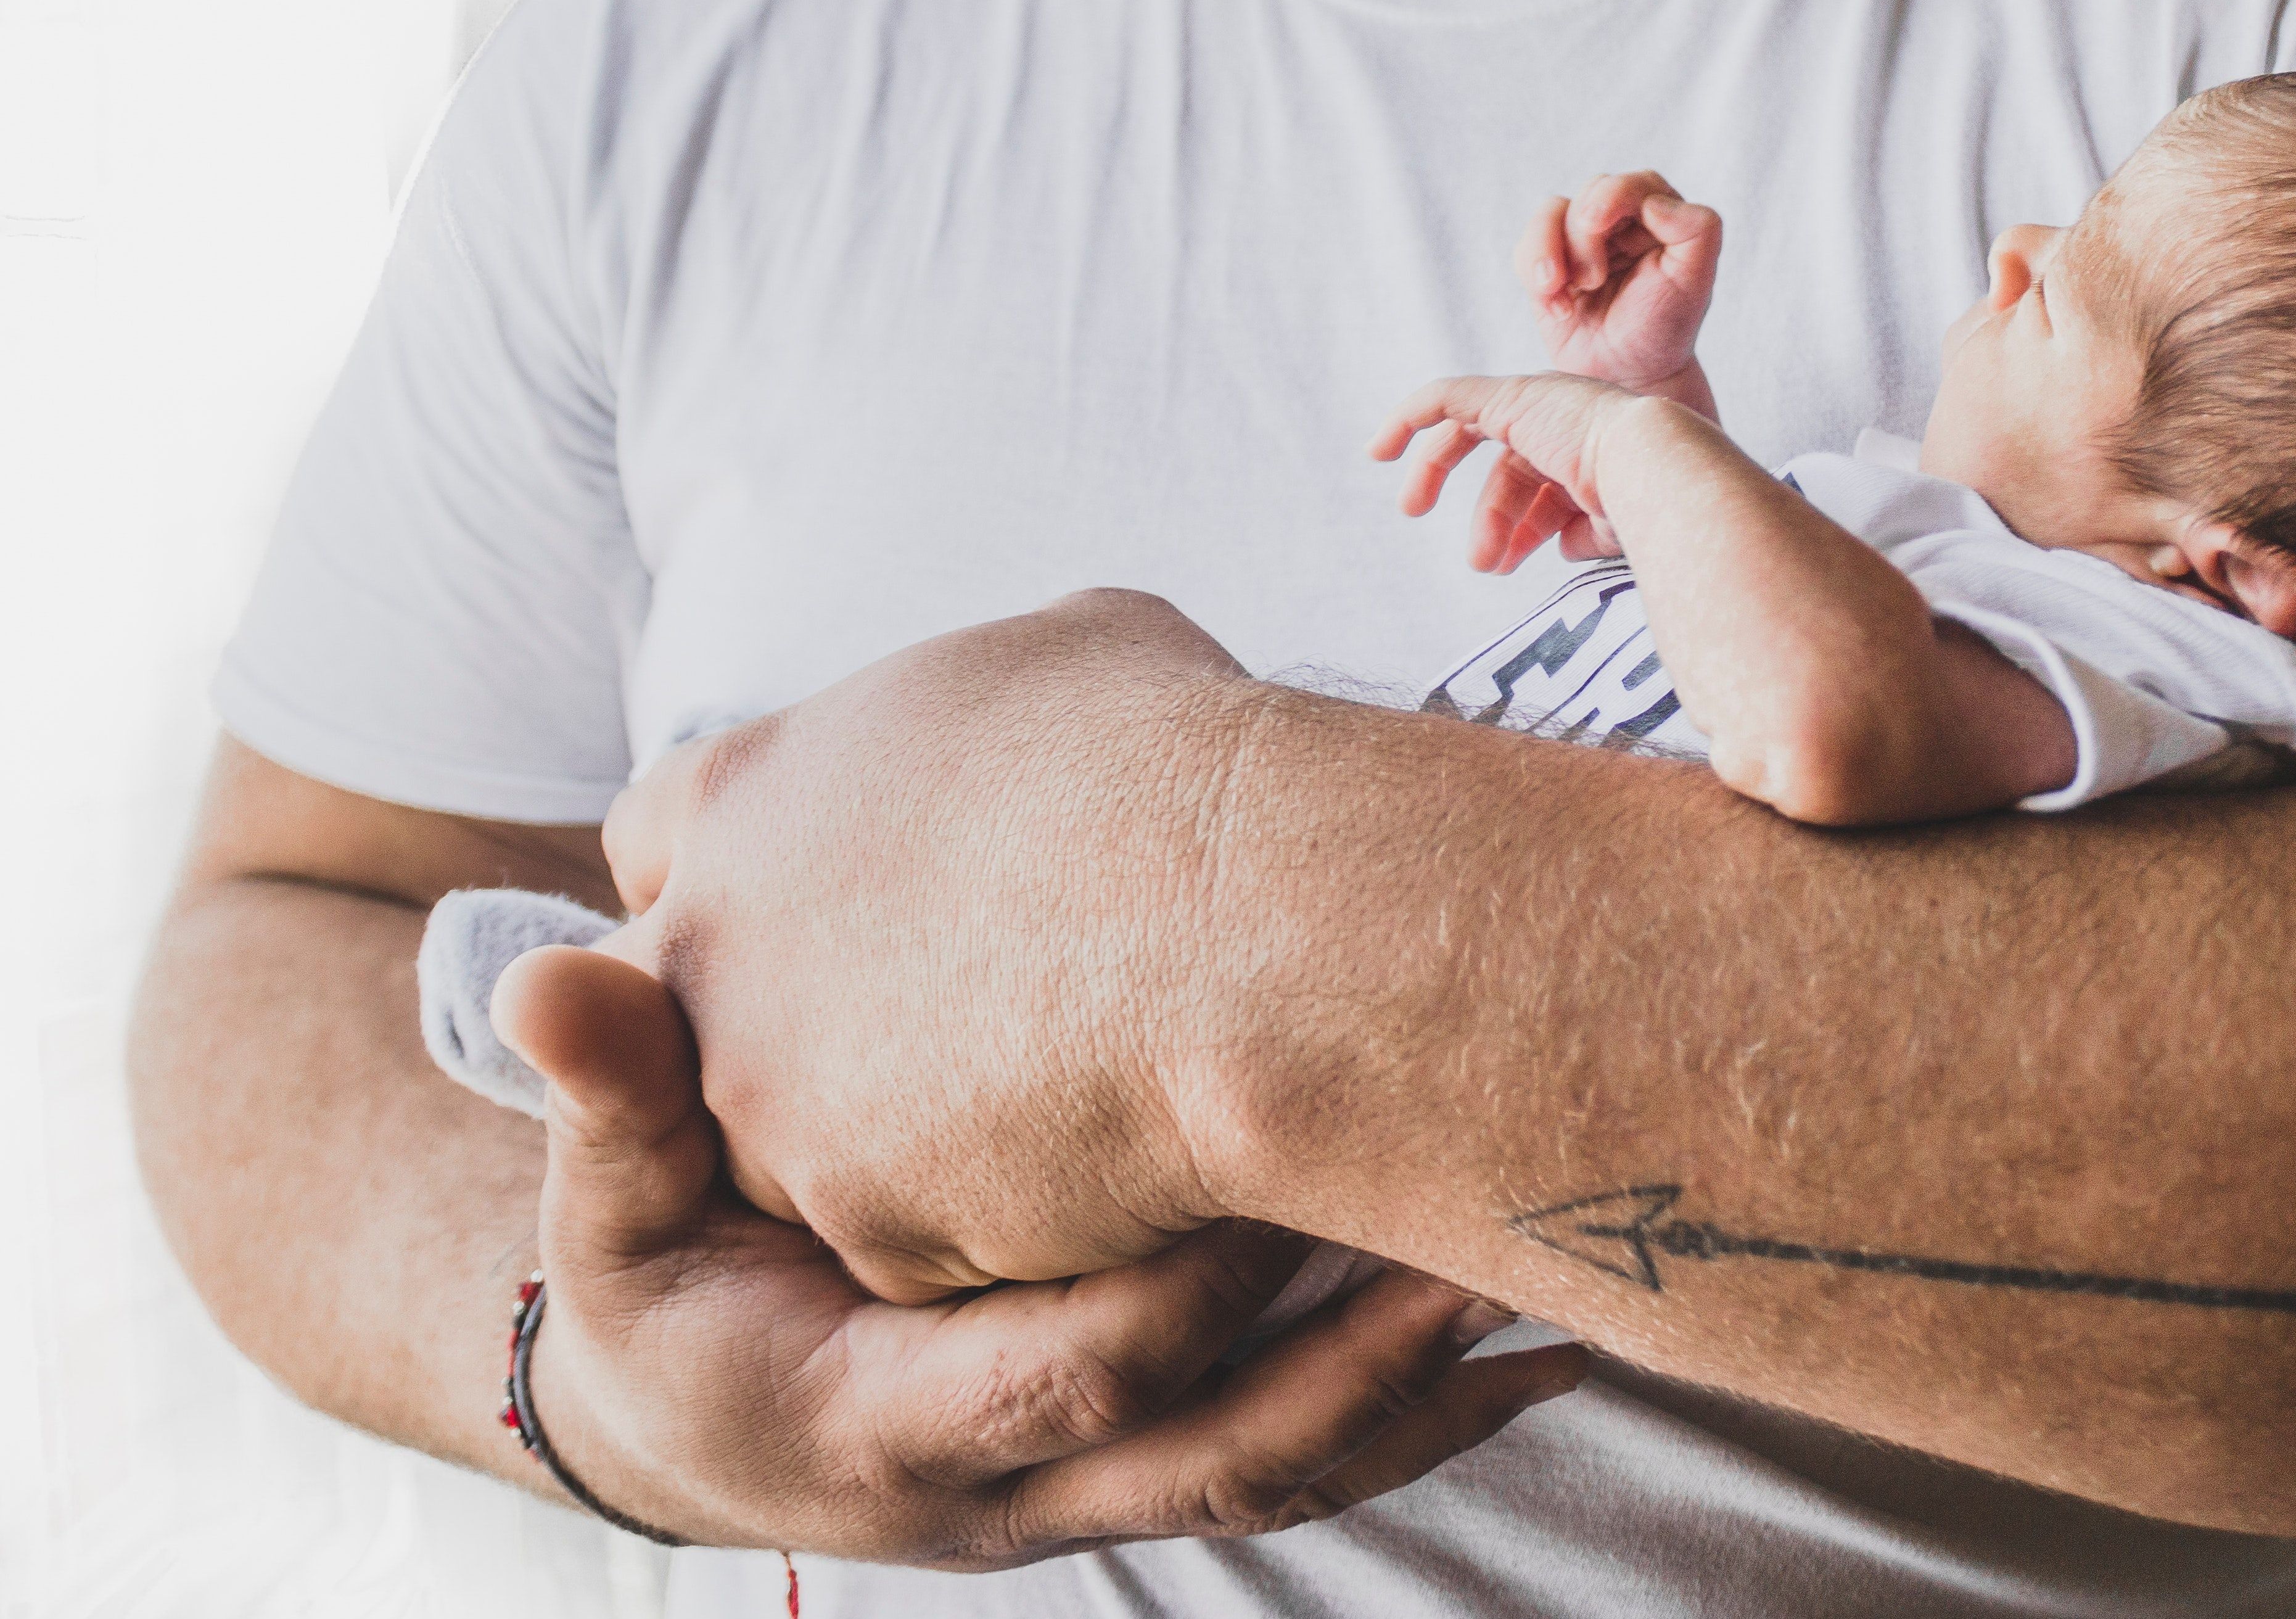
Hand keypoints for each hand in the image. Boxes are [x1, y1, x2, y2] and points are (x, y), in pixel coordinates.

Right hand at [491, 938, 1585, 1563]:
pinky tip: (1535, 1335)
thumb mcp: (602, 1209)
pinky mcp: (1149, 1460)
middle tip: (1487, 1244)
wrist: (687, 1410)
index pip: (1066, 1365)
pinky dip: (1420, 1407)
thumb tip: (562, 975)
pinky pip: (1307, 1457)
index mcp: (880, 1421)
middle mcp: (1010, 1487)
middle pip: (1218, 1453)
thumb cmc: (655, 1285)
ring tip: (1563, 1290)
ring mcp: (1093, 1490)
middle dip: (1358, 1362)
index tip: (1281, 1167)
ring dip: (1426, 1391)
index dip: (1178, 1281)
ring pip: (1288, 1472)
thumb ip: (612, 1097)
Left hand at [598, 591, 1270, 1298]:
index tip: (826, 903)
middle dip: (781, 1028)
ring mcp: (776, 1100)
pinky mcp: (864, 1225)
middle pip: (695, 1014)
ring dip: (888, 1140)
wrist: (1251, 922)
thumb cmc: (1174, 760)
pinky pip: (913, 1246)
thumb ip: (987, 706)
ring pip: (794, 1152)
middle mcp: (720, 948)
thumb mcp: (1069, 653)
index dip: (742, 873)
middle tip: (925, 1027)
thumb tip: (1039, 721)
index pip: (654, 838)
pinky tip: (1093, 1172)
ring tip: (1040, 1104)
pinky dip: (991, 1223)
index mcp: (749, 790)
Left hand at [1371, 372, 1673, 572]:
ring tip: (1431, 524)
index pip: (1544, 486)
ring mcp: (1537, 402)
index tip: (1505, 565)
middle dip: (1490, 514)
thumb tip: (1562, 548)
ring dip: (1442, 480)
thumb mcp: (1614, 527)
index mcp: (1591, 448)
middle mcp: (1563, 420)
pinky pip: (1446, 397)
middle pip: (1508, 466)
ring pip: (1470, 435)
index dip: (1522, 528)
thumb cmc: (1648, 505)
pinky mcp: (1510, 394)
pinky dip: (1409, 417)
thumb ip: (1586, 532)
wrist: (1653, 470)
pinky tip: (1379, 449)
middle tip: (1474, 559)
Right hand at [1519, 171, 1721, 418]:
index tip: (1598, 223)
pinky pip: (1528, 246)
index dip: (1613, 195)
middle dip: (1583, 235)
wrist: (1628, 376)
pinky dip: (1535, 272)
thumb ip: (1698, 229)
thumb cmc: (1665, 327)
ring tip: (1567, 291)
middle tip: (1593, 279)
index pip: (1635, 183)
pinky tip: (1558, 307)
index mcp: (1660, 216)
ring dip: (1551, 251)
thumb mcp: (1696, 280)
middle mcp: (1620, 220)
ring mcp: (1581, 239)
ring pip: (1552, 212)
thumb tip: (1656, 203)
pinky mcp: (1549, 262)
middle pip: (1590, 192)